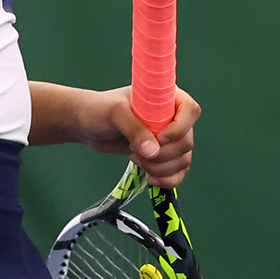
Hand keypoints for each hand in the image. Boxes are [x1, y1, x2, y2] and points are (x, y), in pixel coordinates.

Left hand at [79, 86, 200, 186]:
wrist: (89, 125)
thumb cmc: (101, 109)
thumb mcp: (115, 113)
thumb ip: (134, 129)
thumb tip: (153, 151)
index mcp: (167, 98)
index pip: (190, 110)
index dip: (180, 128)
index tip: (159, 138)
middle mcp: (173, 117)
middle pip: (186, 142)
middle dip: (163, 155)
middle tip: (135, 151)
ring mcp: (169, 138)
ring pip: (183, 160)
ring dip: (161, 168)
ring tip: (135, 159)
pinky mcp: (163, 155)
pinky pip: (178, 172)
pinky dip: (168, 179)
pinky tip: (151, 178)